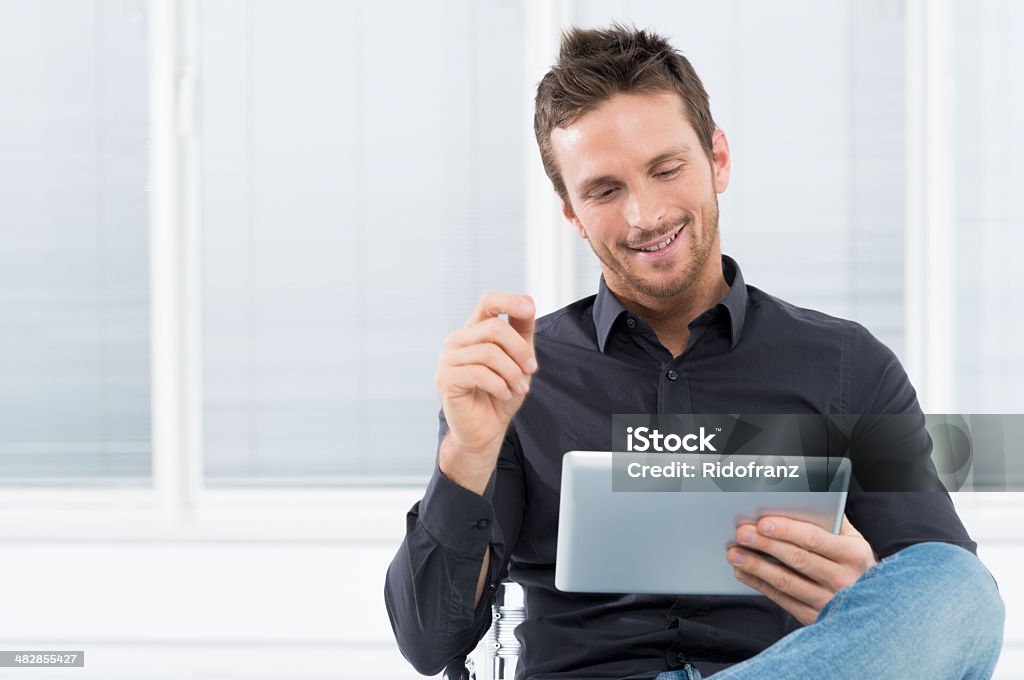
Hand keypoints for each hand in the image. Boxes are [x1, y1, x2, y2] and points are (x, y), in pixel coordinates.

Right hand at [435, 291, 536, 492]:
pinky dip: (499, 385)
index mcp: (474, 331)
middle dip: (520, 349)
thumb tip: (528, 299)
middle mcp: (457, 341)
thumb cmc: (500, 394)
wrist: (485, 430)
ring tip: (519, 388)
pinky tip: (504, 394)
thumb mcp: (519, 360)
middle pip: (494, 327)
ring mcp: (448, 359)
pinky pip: (479, 373)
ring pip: (489, 352)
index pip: (487, 302)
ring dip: (512, 372)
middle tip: (531, 370)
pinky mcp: (446, 379)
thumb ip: (522, 332)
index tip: (529, 310)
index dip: (509, 301)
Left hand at [727, 515, 876, 625]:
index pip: (814, 539)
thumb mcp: (854, 541)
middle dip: (765, 545)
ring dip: (756, 566)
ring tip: (735, 554)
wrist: (874, 606)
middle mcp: (843, 579)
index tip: (763, 522)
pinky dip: (760, 585)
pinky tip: (744, 573)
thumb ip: (832, 520)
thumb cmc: (856, 564)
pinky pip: (782, 599)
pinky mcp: (815, 617)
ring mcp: (829, 601)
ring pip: (786, 582)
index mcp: (853, 555)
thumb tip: (802, 500)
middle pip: (797, 559)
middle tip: (742, 534)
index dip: (787, 530)